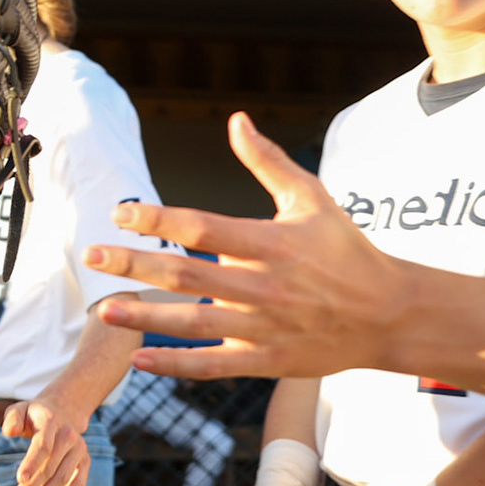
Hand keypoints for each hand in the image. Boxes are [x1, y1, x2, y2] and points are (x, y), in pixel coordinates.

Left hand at [3, 398, 89, 485]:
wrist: (60, 413)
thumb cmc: (32, 416)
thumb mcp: (18, 410)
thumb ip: (11, 419)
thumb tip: (8, 432)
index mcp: (51, 421)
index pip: (42, 445)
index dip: (32, 463)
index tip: (19, 480)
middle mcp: (69, 435)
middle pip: (50, 467)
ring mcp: (80, 449)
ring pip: (63, 478)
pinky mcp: (85, 461)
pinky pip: (79, 483)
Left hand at [82, 113, 399, 382]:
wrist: (393, 314)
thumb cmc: (348, 251)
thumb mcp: (312, 199)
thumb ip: (268, 162)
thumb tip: (236, 120)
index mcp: (272, 242)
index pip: (203, 227)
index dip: (158, 220)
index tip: (120, 214)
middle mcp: (264, 285)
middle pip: (187, 275)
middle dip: (135, 264)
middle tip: (91, 255)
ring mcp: (265, 326)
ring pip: (194, 323)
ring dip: (145, 317)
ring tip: (104, 309)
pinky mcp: (268, 359)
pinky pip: (214, 365)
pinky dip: (175, 364)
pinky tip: (139, 358)